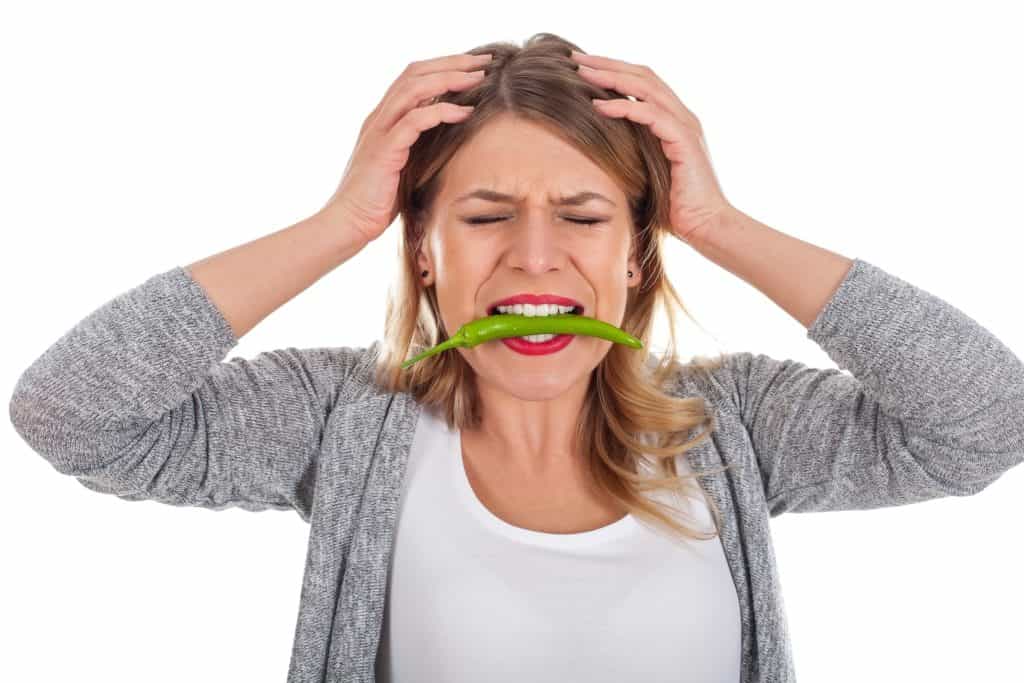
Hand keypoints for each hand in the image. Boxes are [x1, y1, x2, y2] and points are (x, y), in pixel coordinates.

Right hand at [322, 51, 492, 242]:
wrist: (349, 223)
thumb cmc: (377, 202)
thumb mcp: (403, 167)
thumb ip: (419, 147)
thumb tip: (451, 141)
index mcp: (383, 119)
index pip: (413, 77)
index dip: (444, 65)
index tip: (475, 65)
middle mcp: (379, 118)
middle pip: (415, 72)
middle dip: (452, 62)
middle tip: (485, 59)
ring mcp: (379, 131)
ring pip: (414, 88)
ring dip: (449, 79)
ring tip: (479, 78)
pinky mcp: (384, 150)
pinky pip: (415, 120)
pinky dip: (441, 112)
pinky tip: (464, 113)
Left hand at [570, 50, 732, 244]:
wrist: (706, 227)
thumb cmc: (675, 208)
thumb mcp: (645, 173)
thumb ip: (630, 154)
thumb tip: (595, 152)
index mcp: (674, 120)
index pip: (643, 82)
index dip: (613, 70)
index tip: (582, 67)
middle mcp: (682, 116)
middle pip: (643, 75)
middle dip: (608, 64)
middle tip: (576, 58)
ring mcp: (685, 126)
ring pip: (646, 87)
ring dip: (611, 78)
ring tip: (582, 73)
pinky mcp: (684, 141)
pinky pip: (651, 114)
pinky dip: (624, 108)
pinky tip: (600, 107)